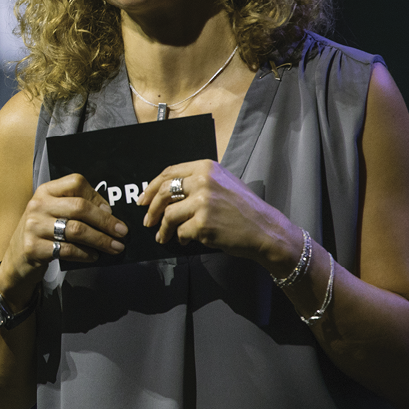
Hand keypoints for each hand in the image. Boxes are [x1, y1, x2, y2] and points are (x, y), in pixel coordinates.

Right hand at [2, 174, 128, 281]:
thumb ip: (74, 208)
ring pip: (76, 230)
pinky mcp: (33, 248)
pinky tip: (94, 256)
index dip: (97, 196)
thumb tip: (110, 214)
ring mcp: (33, 226)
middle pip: (80, 207)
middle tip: (122, 232)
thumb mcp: (52, 213)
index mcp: (45, 191)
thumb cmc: (42, 233)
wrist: (16, 259)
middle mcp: (38, 205)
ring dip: (101, 240)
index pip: (76, 183)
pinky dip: (86, 254)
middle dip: (105, 221)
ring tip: (114, 247)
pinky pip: (68, 249)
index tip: (111, 211)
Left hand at [139, 160, 298, 269]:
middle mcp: (203, 181)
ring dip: (163, 228)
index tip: (143, 199)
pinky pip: (181, 232)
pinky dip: (181, 238)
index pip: (169, 173)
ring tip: (164, 236)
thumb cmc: (243, 208)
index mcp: (206, 167)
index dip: (152, 187)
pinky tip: (187, 240)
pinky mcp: (203, 223)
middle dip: (151, 209)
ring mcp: (203, 202)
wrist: (264, 229)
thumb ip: (196, 181)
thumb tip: (164, 191)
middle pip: (164, 192)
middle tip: (147, 221)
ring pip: (169, 215)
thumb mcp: (222, 182)